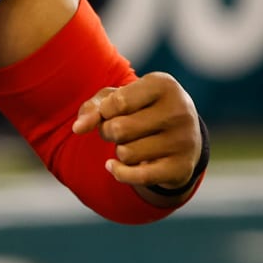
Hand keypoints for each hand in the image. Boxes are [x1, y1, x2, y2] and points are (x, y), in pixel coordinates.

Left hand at [71, 72, 201, 192]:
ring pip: (126, 154)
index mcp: (164, 85)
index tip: (111, 111)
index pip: (117, 102)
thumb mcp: (119, 98)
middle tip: (116, 131)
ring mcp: (183, 141)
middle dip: (107, 132)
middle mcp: (179, 110)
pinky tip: (114, 166)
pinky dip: (119, 173)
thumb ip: (94, 107)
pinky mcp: (182, 168)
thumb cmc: (143, 110)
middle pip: (119, 129)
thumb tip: (78, 128)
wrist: (184, 136)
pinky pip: (138, 177)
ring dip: (119, 151)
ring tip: (131, 144)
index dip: (104, 111)